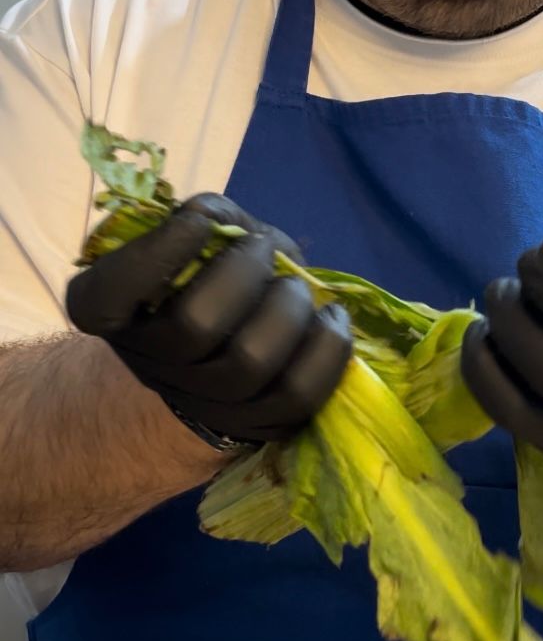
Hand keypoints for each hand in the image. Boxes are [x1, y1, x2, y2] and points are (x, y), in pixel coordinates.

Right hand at [66, 194, 351, 443]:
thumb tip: (215, 216)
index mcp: (110, 314)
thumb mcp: (202, 240)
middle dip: (244, 274)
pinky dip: (327, 350)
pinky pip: (299, 395)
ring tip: (300, 289)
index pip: (112, 294)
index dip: (159, 252)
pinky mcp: (257, 425)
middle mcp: (149, 364)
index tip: (199, 221)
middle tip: (264, 250)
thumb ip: (213, 218)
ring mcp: (203, 403)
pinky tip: (332, 320)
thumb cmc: (211, 280)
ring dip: (289, 311)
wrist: (223, 356)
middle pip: (196, 324)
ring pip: (251, 362)